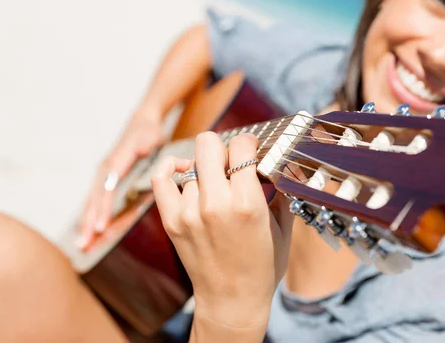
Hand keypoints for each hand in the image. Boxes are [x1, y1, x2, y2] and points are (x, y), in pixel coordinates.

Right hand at [77, 109, 165, 248]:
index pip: (107, 190)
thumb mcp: (149, 136)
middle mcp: (104, 171)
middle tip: (83, 244)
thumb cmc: (148, 132)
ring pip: (92, 203)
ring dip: (86, 223)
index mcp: (114, 164)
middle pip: (94, 200)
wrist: (143, 122)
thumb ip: (144, 144)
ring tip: (82, 245)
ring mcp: (103, 176)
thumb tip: (141, 149)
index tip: (100, 227)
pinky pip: (97, 202)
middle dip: (88, 223)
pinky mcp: (106, 180)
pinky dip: (92, 217)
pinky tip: (90, 233)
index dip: (103, 209)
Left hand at [150, 132, 293, 328]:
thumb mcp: (282, 226)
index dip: (249, 143)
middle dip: (223, 148)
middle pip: (208, 143)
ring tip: (216, 189)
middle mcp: (215, 204)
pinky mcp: (172, 220)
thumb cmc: (262, 266)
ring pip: (192, 165)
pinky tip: (184, 170)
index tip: (251, 151)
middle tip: (231, 164)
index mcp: (247, 203)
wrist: (232, 301)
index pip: (241, 146)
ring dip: (206, 171)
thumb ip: (278, 190)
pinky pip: (161, 178)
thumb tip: (272, 161)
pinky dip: (171, 168)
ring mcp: (189, 212)